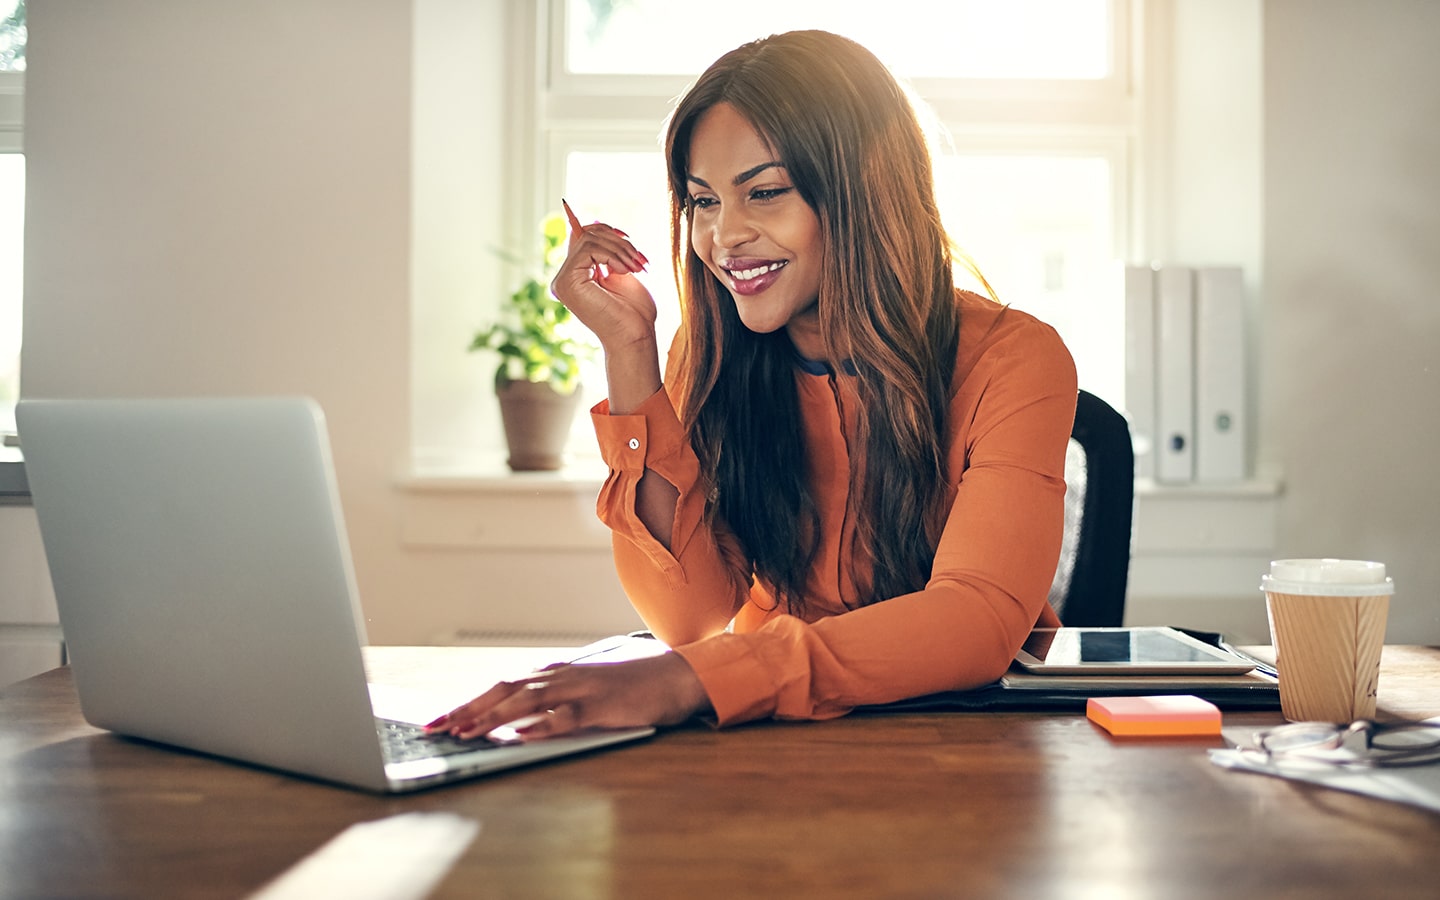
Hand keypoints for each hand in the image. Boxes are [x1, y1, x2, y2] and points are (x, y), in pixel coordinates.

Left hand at [425, 652, 710, 741]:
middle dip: (468, 709)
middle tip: (436, 728)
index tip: (439, 721)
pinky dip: (541, 725)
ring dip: (494, 717)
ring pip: (528, 701)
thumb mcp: (585, 691)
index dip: (468, 703)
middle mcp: (561, 677)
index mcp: (555, 674)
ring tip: (466, 732)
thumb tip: (516, 722)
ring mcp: (581, 689)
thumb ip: (554, 702)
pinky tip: (521, 735)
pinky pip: (566, 716)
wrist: (675, 676)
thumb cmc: (630, 688)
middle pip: (505, 690)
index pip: (502, 686)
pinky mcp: (602, 706)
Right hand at [550, 201, 658, 351]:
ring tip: (636, 267)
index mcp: (576, 275)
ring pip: (589, 239)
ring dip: (620, 249)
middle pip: (586, 234)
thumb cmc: (634, 312)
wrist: (636, 337)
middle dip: (618, 241)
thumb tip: (595, 222)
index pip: (582, 237)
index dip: (605, 229)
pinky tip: (624, 271)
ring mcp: (563, 281)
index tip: (628, 239)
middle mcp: (564, 278)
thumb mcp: (622, 272)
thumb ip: (607, 251)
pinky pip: (588, 248)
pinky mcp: (567, 282)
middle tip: (640, 260)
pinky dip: (613, 255)